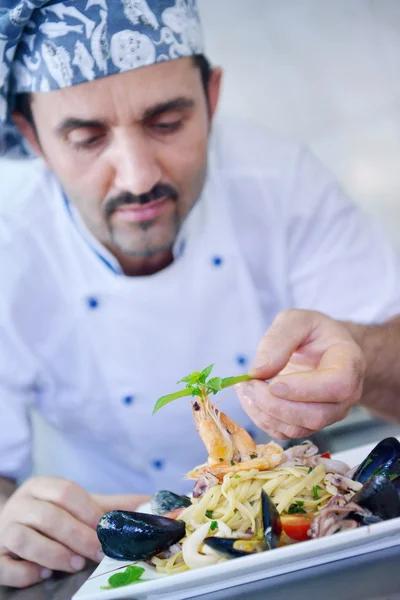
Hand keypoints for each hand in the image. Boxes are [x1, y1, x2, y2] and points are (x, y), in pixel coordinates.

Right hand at [0, 476, 148, 587]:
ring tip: (74, 564)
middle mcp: (20, 504)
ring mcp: (3, 529)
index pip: (66, 491)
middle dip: (77, 536)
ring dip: (53, 553)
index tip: (106, 530)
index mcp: (41, 486)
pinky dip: (25, 572)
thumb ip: (109, 505)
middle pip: (49, 516)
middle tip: (97, 552)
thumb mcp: (78, 505)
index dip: (88, 511)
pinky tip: (43, 574)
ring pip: (24, 538)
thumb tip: (148, 503)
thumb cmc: (51, 515)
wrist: (10, 525)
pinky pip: (4, 565)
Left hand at [236, 309, 365, 439]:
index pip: (337, 385)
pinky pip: (286, 432)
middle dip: (275, 404)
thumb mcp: (296, 320)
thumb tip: (258, 370)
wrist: (321, 349)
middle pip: (316, 414)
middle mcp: (346, 394)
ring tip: (245, 389)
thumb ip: (279, 339)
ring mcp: (330, 413)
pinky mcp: (310, 424)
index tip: (274, 383)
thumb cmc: (312, 332)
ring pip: (299, 428)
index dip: (304, 389)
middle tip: (248, 384)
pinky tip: (251, 399)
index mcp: (349, 362)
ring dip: (265, 413)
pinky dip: (263, 419)